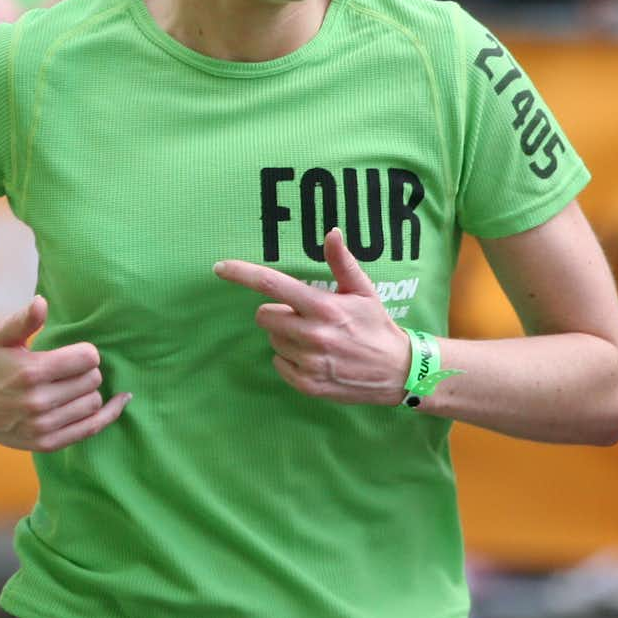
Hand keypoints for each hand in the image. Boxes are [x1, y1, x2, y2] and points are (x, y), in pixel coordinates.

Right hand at [0, 296, 129, 450]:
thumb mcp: (3, 338)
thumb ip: (24, 319)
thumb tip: (42, 302)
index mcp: (31, 372)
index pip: (87, 358)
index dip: (85, 352)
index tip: (75, 353)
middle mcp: (38, 401)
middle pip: (92, 380)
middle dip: (86, 371)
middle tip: (70, 370)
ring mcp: (44, 425)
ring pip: (94, 402)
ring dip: (89, 391)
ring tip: (72, 385)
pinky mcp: (49, 442)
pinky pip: (93, 426)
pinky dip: (109, 413)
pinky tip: (120, 399)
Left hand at [214, 226, 409, 405]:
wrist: (398, 372)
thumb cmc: (377, 326)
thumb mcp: (364, 291)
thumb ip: (342, 262)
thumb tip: (331, 232)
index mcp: (325, 307)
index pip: (273, 285)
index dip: (242, 274)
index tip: (220, 267)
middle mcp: (314, 334)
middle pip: (265, 315)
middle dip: (278, 312)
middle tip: (303, 316)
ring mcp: (310, 362)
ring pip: (272, 339)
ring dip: (286, 336)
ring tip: (315, 338)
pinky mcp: (308, 384)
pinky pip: (278, 363)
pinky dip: (290, 359)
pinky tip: (314, 357)